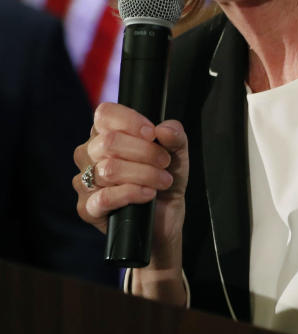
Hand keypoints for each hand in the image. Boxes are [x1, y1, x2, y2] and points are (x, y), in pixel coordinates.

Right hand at [73, 103, 188, 299]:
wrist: (165, 219)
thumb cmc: (165, 180)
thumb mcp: (177, 154)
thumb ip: (175, 136)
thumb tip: (164, 129)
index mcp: (105, 135)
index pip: (104, 114)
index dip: (130, 121)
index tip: (152, 134)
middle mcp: (89, 155)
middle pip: (108, 142)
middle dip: (145, 152)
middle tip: (165, 163)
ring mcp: (84, 182)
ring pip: (108, 169)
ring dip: (144, 174)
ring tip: (163, 181)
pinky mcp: (86, 209)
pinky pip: (104, 197)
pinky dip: (132, 193)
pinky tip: (148, 194)